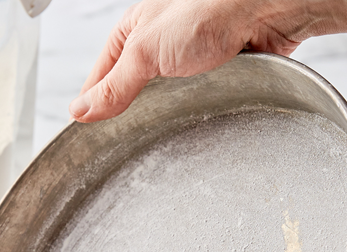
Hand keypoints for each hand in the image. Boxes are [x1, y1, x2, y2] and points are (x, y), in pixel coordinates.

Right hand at [69, 0, 312, 122]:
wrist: (264, 11)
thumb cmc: (209, 12)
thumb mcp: (146, 52)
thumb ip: (115, 85)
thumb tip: (82, 111)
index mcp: (133, 32)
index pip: (100, 76)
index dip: (92, 103)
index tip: (86, 132)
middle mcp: (159, 44)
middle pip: (132, 90)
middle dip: (130, 114)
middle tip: (123, 143)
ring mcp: (188, 59)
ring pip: (165, 98)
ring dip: (165, 114)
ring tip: (159, 136)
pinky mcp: (216, 72)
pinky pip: (195, 100)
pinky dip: (193, 112)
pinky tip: (191, 123)